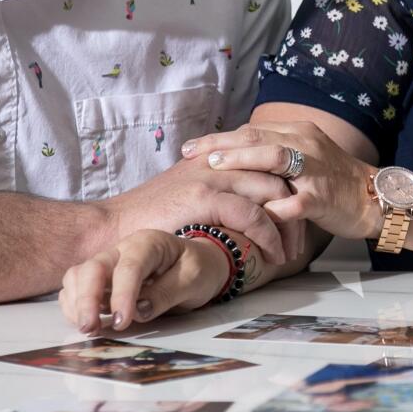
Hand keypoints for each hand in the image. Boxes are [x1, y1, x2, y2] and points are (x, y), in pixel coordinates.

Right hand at [58, 230, 230, 333]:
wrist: (197, 265)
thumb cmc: (198, 269)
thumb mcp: (194, 279)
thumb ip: (167, 293)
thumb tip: (138, 311)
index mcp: (148, 243)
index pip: (129, 266)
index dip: (122, 294)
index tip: (122, 322)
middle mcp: (122, 249)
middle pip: (93, 267)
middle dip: (88, 299)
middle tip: (90, 328)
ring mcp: (108, 263)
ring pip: (78, 276)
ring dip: (76, 303)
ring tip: (87, 329)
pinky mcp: (100, 280)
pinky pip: (75, 288)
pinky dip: (73, 305)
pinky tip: (84, 322)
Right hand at [99, 155, 292, 264]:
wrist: (112, 225)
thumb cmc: (147, 218)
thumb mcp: (185, 194)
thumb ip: (214, 192)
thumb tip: (241, 209)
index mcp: (215, 156)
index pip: (266, 162)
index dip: (287, 189)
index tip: (296, 216)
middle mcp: (218, 160)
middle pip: (277, 174)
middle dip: (296, 206)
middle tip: (300, 239)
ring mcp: (212, 176)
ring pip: (272, 192)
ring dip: (288, 224)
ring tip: (290, 252)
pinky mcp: (205, 197)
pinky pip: (253, 214)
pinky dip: (269, 236)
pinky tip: (273, 254)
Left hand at [180, 120, 378, 240]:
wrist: (376, 198)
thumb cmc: (336, 182)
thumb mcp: (306, 157)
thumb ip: (276, 154)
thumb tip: (238, 156)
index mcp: (299, 133)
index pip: (252, 130)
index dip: (220, 138)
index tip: (193, 146)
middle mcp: (306, 144)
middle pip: (256, 137)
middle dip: (220, 144)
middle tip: (190, 152)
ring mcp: (315, 170)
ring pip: (273, 157)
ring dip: (241, 160)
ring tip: (213, 168)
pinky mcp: (322, 197)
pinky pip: (293, 202)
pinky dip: (270, 207)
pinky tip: (247, 213)